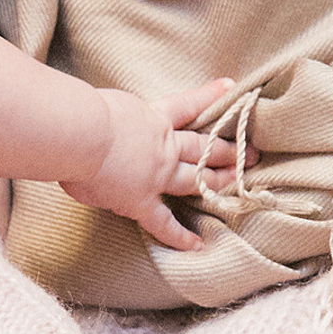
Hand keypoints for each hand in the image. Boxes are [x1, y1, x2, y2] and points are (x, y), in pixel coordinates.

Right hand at [60, 80, 239, 252]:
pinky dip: (179, 235)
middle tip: (252, 152)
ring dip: (218, 182)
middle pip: (202, 148)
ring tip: (236, 183)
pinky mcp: (140, 201)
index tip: (229, 88)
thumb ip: (112, 118)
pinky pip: (163, 222)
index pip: (187, 105)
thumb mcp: (106, 105)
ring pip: (195, 180)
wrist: (80, 135)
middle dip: (228, 150)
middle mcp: (162, 147)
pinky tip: (196, 245)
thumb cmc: (84, 115)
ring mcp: (156, 176)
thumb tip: (102, 127)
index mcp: (152, 118)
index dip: (208, 96)